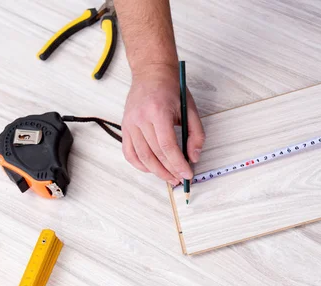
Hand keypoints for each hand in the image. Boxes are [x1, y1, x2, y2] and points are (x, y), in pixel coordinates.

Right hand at [121, 64, 204, 184]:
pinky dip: (140, 165)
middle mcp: (141, 118)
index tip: (187, 173)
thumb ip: (196, 134)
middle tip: (180, 179)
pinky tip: (151, 169)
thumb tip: (193, 157)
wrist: (151, 72)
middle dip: (169, 171)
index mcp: (158, 111)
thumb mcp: (190, 108)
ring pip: (142, 156)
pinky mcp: (124, 127)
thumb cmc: (171, 89)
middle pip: (155, 154)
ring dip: (156, 171)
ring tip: (169, 178)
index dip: (178, 163)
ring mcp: (130, 123)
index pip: (168, 146)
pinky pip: (129, 152)